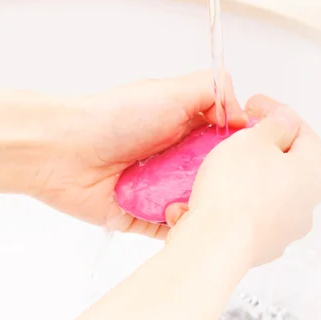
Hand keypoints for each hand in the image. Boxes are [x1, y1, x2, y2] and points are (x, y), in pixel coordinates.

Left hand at [24, 71, 245, 237]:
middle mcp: (175, 158)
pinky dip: (183, 229)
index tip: (257, 155)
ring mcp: (160, 188)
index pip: (226, 140)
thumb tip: (244, 113)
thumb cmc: (114, 117)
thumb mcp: (170, 90)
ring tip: (217, 210)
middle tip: (238, 188)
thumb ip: (212, 91)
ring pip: (198, 203)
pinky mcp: (143, 216)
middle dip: (227, 182)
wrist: (63, 151)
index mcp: (185, 126)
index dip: (242, 148)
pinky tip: (195, 229)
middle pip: (216, 175)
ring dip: (206, 207)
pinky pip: (172, 229)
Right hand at [169, 95, 320, 266]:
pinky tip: (213, 197)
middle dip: (265, 147)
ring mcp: (286, 231)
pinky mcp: (262, 248)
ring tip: (222, 166)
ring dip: (249, 177)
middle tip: (241, 135)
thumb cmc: (236, 187)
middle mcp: (307, 205)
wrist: (215, 244)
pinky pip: (250, 216)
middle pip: (289, 165)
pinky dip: (235, 203)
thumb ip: (274, 125)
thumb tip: (286, 122)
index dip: (279, 114)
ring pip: (268, 193)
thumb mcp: (254, 140)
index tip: (254, 105)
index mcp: (313, 174)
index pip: (305, 133)